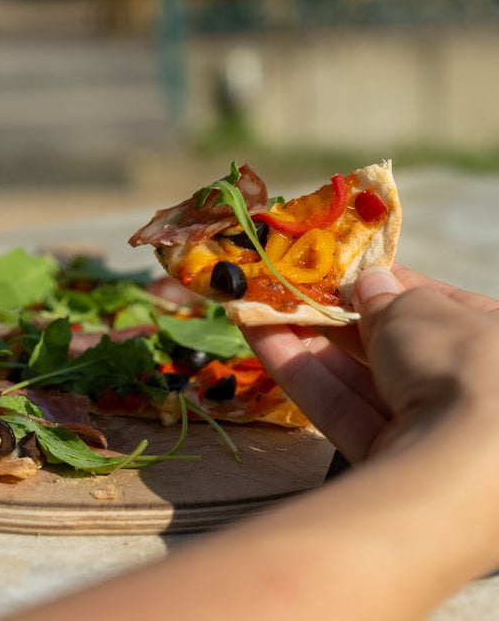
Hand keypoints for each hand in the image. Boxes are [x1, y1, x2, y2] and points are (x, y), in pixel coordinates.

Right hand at [241, 264, 498, 462]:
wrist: (464, 463)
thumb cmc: (460, 362)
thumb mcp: (420, 309)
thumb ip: (387, 296)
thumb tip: (368, 283)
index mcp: (496, 341)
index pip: (435, 307)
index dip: (384, 286)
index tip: (341, 272)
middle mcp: (473, 391)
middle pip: (390, 346)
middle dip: (335, 316)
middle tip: (290, 289)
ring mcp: (430, 433)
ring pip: (359, 379)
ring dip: (307, 341)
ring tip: (260, 308)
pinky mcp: (386, 462)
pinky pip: (342, 410)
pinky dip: (302, 374)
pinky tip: (261, 337)